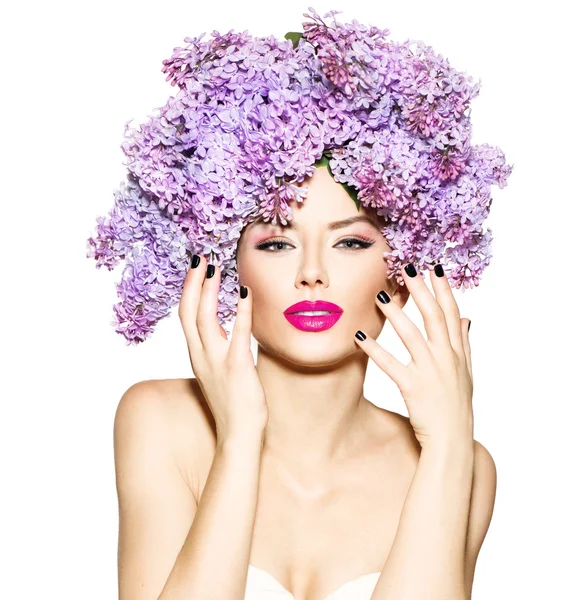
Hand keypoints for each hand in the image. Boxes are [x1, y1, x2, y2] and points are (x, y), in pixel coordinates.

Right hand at [178, 254, 268, 444]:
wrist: (238, 434)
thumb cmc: (233, 402)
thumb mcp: (219, 370)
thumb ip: (218, 347)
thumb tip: (224, 327)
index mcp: (197, 354)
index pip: (185, 316)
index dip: (189, 290)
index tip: (196, 267)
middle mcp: (202, 355)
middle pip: (188, 312)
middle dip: (193, 283)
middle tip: (201, 257)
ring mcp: (217, 361)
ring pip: (205, 319)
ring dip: (209, 290)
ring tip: (216, 267)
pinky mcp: (237, 367)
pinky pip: (238, 334)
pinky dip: (241, 311)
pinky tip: (245, 292)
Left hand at [354, 263, 472, 448]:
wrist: (453, 440)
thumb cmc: (456, 406)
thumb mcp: (466, 373)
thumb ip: (465, 344)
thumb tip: (468, 319)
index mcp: (458, 353)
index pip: (451, 314)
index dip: (443, 289)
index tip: (434, 268)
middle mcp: (446, 358)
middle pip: (433, 317)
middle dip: (420, 290)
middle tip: (406, 267)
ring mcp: (430, 372)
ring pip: (411, 336)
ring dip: (395, 313)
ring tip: (380, 294)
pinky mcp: (413, 387)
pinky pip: (390, 365)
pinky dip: (375, 349)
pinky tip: (361, 336)